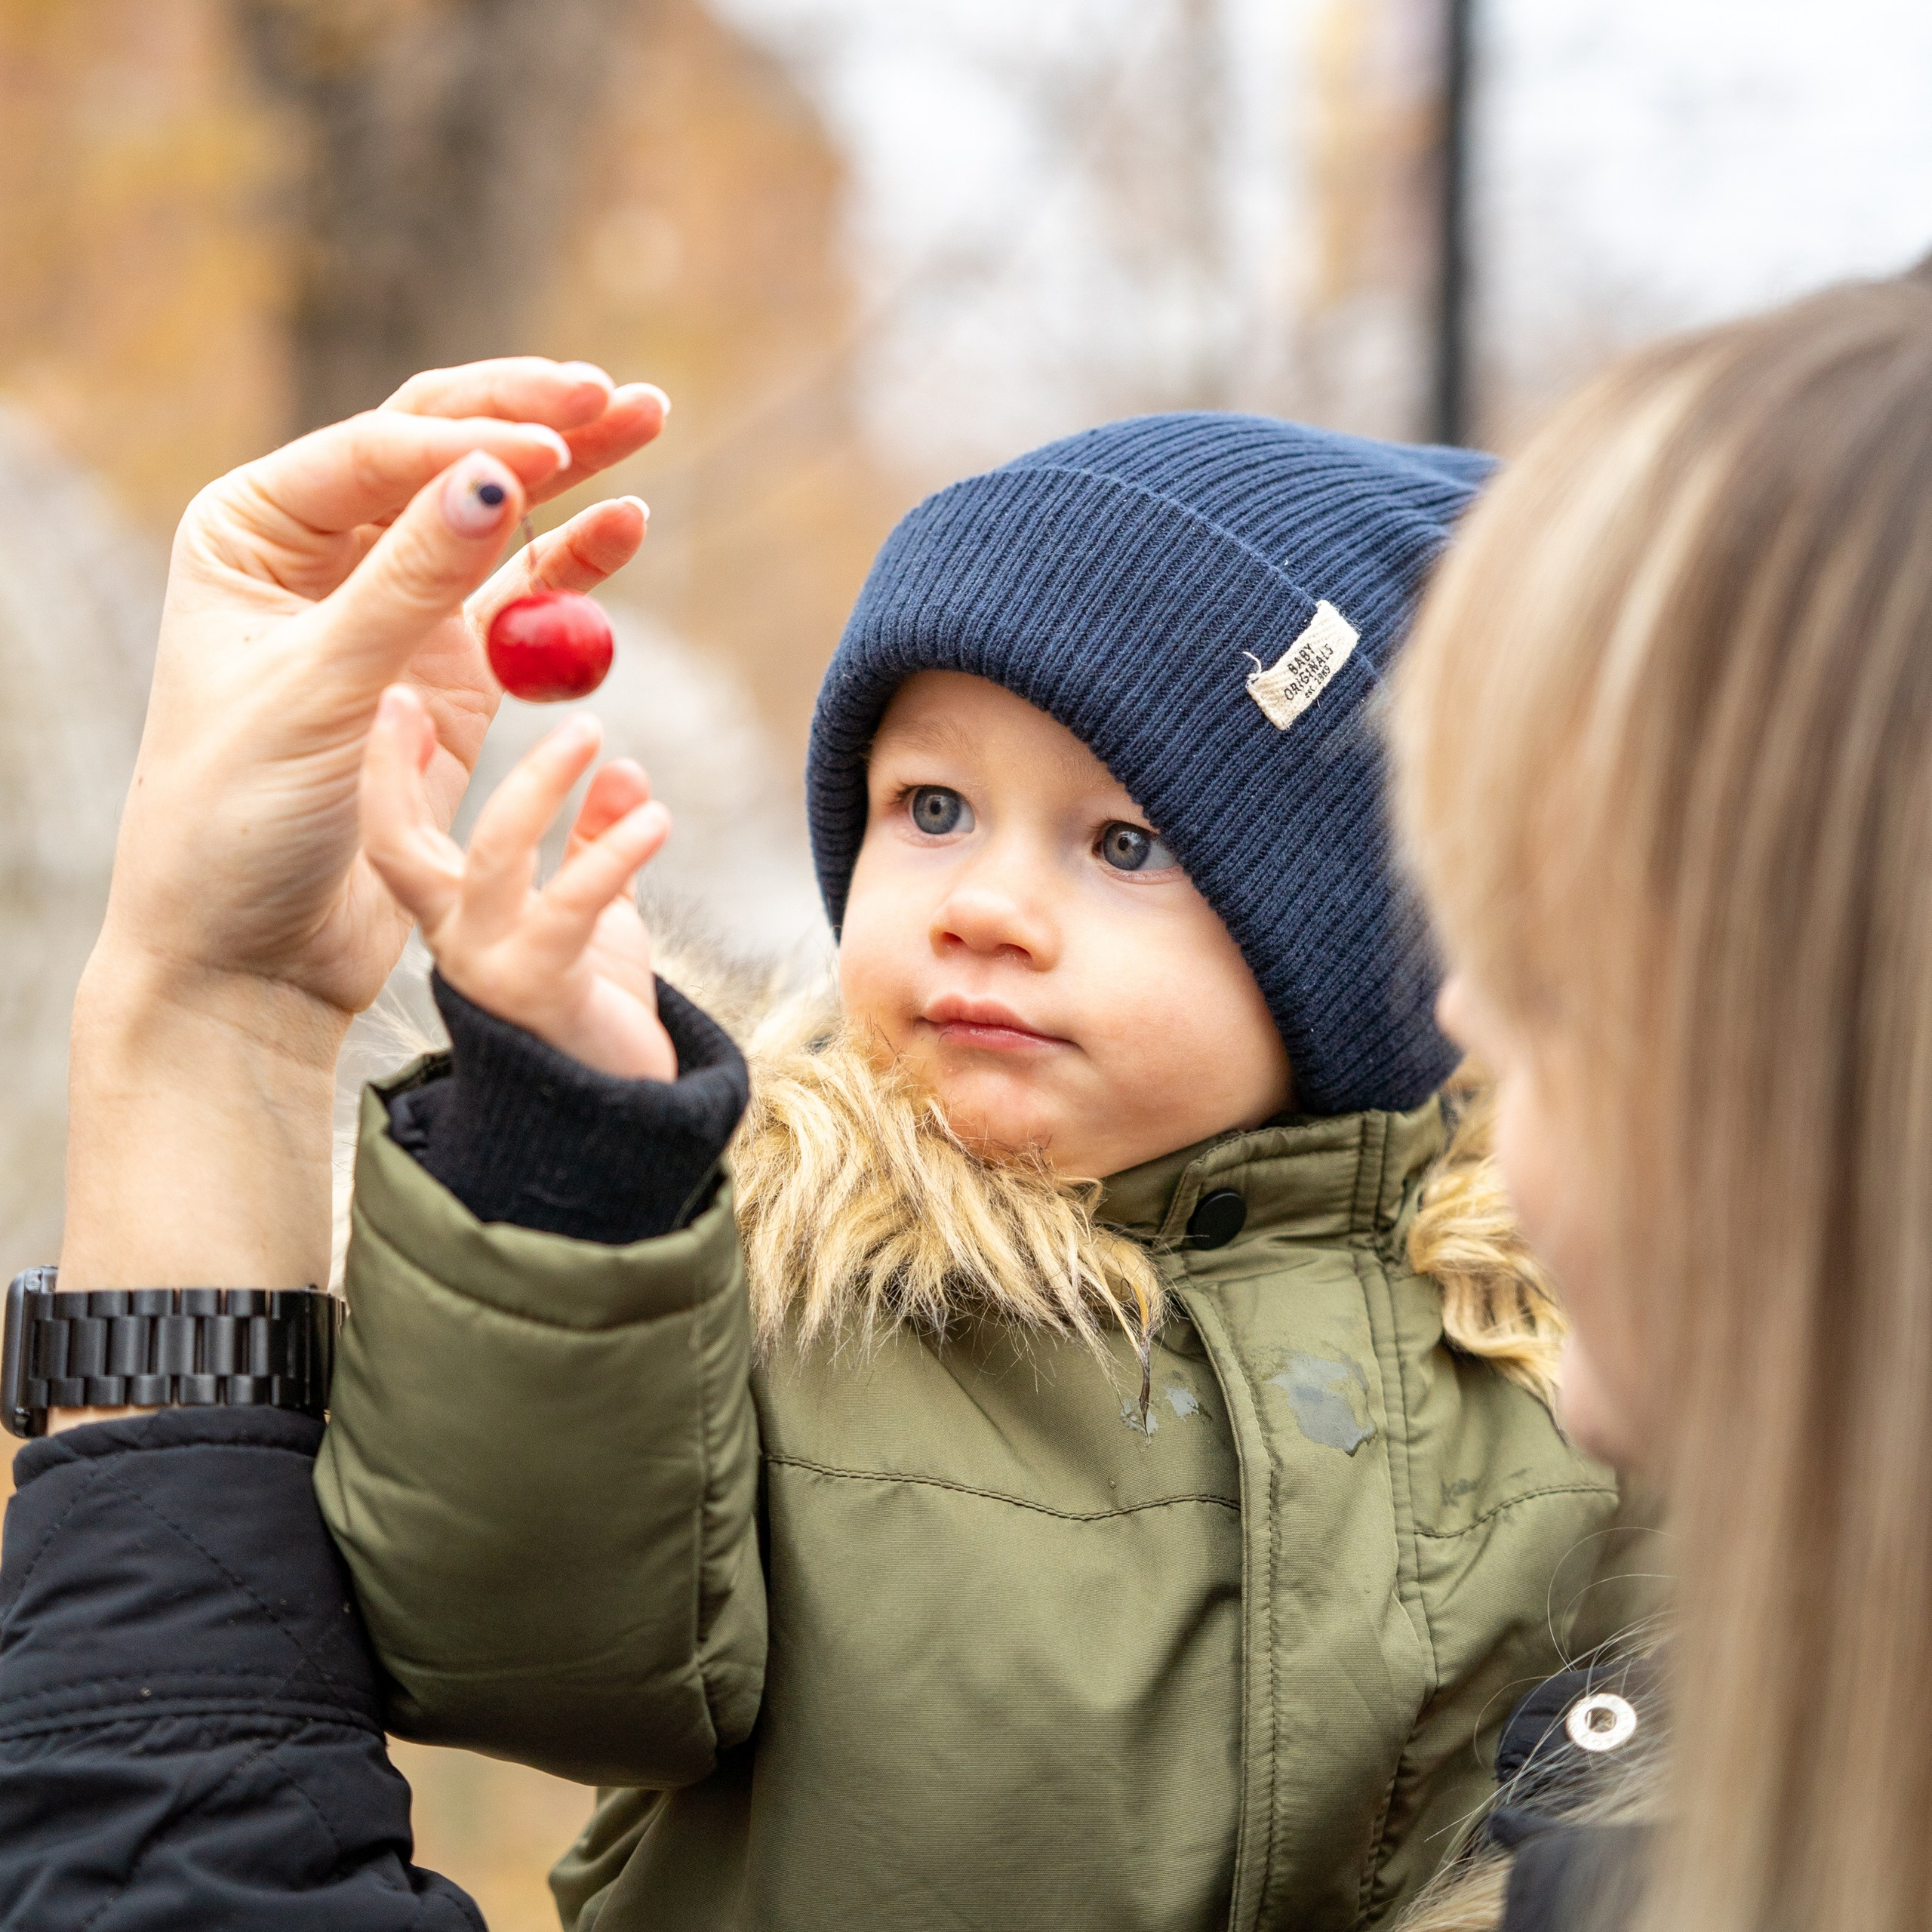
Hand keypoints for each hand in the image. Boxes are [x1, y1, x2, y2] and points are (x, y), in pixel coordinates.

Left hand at [94, 357, 668, 1024]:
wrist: (246, 952)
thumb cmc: (236, 822)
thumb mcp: (318, 693)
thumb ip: (409, 585)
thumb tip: (496, 476)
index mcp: (250, 533)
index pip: (376, 451)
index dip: (469, 443)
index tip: (552, 451)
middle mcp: (318, 555)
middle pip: (440, 455)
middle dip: (531, 419)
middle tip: (618, 394)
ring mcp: (390, 609)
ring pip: (492, 516)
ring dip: (570, 472)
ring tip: (646, 419)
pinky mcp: (446, 673)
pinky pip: (519, 599)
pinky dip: (574, 563)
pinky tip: (626, 523)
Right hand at [362, 688, 676, 1079]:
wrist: (616, 1106)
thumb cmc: (590, 1001)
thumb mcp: (592, 908)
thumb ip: (597, 837)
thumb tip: (623, 766)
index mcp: (452, 913)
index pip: (393, 833)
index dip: (386, 768)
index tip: (396, 696)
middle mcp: (455, 939)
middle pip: (403, 844)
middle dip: (401, 769)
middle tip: (421, 693)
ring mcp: (492, 967)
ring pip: (494, 858)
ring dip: (540, 786)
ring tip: (592, 734)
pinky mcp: (546, 990)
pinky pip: (573, 905)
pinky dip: (614, 850)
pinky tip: (656, 817)